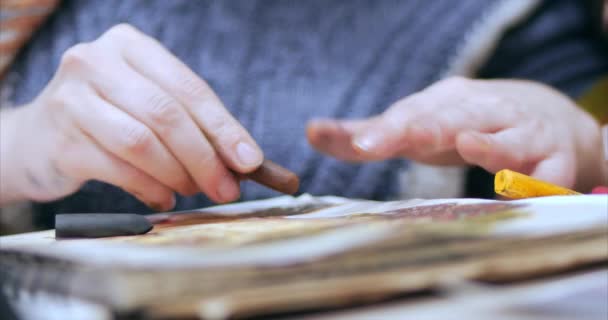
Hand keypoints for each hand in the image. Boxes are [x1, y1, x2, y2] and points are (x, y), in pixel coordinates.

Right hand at [0, 24, 262, 209]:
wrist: (38, 140)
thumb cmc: (109, 120)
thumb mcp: (149, 106)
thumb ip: (192, 124)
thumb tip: (241, 161)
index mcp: (130, 46)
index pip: (189, 88)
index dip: (224, 127)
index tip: (251, 161)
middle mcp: (96, 62)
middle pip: (166, 114)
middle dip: (205, 157)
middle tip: (227, 189)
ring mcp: (72, 98)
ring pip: (142, 142)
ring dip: (178, 174)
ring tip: (193, 190)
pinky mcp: (60, 138)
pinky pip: (118, 170)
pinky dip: (150, 189)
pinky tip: (164, 198)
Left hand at [307, 77, 604, 190]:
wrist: (547, 117)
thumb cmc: (468, 124)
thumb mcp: (421, 124)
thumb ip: (372, 132)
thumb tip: (313, 132)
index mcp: (444, 104)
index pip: (410, 113)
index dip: (384, 129)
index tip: (357, 143)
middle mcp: (481, 111)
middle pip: (450, 118)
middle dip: (418, 129)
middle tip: (380, 141)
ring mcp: (522, 132)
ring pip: (505, 138)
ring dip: (487, 143)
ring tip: (466, 144)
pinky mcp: (556, 156)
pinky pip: (549, 171)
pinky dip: (538, 179)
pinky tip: (521, 186)